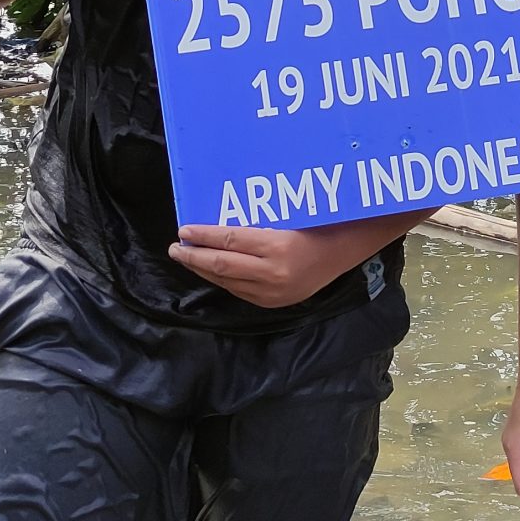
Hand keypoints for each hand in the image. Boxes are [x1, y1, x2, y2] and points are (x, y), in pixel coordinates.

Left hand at [168, 223, 349, 306]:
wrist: (344, 252)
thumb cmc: (317, 224)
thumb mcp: (286, 217)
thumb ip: (253, 225)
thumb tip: (214, 226)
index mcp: (277, 246)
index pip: (229, 240)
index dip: (203, 236)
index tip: (184, 230)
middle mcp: (272, 273)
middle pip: (221, 265)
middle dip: (194, 256)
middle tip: (175, 248)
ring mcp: (273, 292)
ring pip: (227, 281)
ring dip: (203, 269)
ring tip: (187, 258)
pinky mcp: (273, 302)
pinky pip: (239, 291)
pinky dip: (221, 279)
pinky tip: (211, 270)